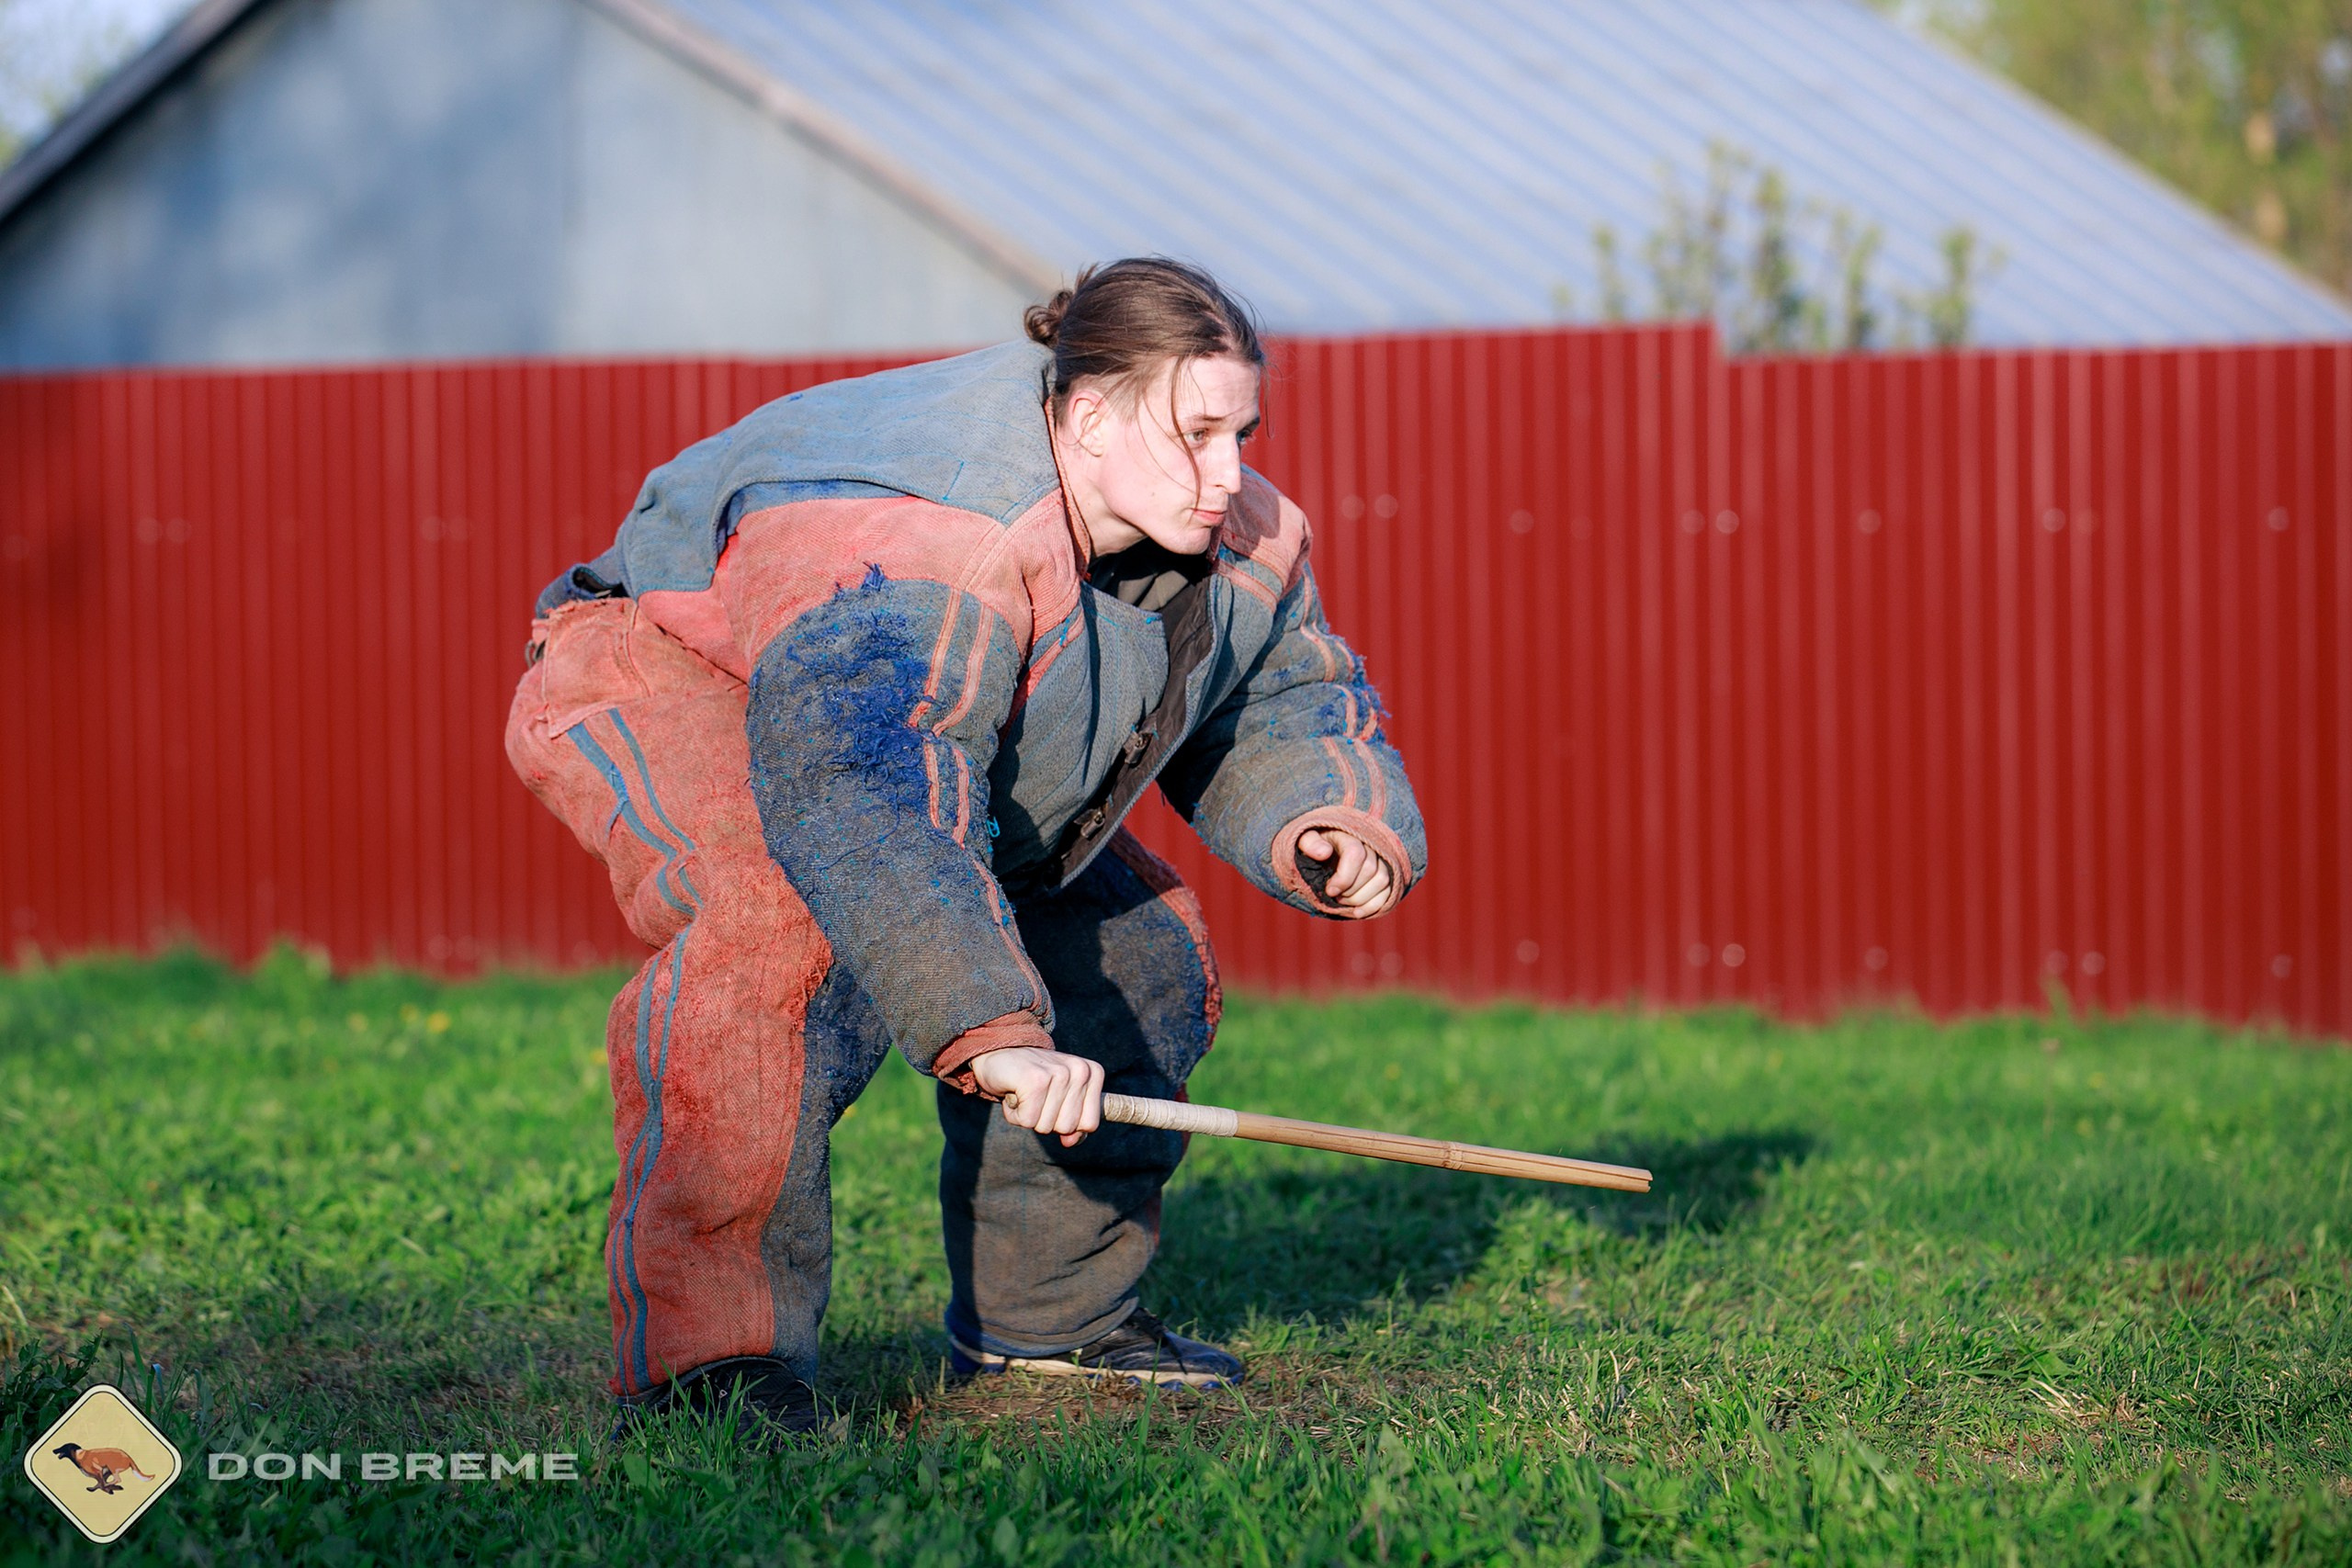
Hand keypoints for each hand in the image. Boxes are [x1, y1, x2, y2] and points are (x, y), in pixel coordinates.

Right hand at [966, 1046, 1103, 1146]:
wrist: (998, 1055)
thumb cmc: (1032, 1081)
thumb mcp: (1061, 1100)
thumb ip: (1074, 1123)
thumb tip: (1070, 1142)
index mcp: (1092, 1073)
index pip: (1090, 1124)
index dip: (1067, 1123)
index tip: (1054, 1101)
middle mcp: (1080, 1071)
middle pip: (1068, 1127)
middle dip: (1046, 1120)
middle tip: (1037, 1097)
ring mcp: (1059, 1074)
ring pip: (1046, 1126)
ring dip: (1029, 1117)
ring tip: (1025, 1093)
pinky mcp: (1035, 1080)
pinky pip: (1028, 1121)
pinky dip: (1015, 1115)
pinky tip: (1015, 1093)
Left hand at [1297, 828, 1399, 916]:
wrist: (1324, 850)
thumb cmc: (1313, 847)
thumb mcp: (1304, 840)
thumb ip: (1310, 844)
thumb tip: (1324, 853)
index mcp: (1348, 835)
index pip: (1355, 854)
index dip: (1344, 878)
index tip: (1330, 891)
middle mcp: (1369, 844)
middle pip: (1370, 870)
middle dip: (1351, 891)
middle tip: (1335, 896)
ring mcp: (1380, 859)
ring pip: (1382, 881)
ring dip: (1361, 899)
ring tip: (1343, 901)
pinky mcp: (1386, 873)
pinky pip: (1388, 891)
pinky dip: (1374, 906)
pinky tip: (1357, 912)